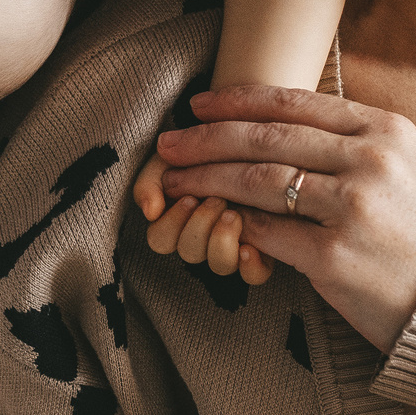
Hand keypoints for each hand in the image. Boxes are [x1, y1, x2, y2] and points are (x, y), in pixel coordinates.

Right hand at [135, 153, 274, 284]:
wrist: (245, 139)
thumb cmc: (207, 148)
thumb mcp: (172, 157)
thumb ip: (150, 181)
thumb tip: (150, 212)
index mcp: (177, 216)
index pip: (160, 240)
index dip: (170, 224)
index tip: (187, 198)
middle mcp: (203, 233)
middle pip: (189, 252)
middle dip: (198, 227)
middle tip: (215, 200)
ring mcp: (233, 242)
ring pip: (219, 265)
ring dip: (221, 241)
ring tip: (234, 215)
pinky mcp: (266, 249)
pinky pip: (254, 275)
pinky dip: (249, 265)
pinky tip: (250, 247)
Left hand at [151, 85, 415, 347]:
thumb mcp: (408, 167)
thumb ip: (353, 142)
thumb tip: (278, 123)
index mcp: (387, 130)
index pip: (295, 103)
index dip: (237, 100)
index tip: (200, 104)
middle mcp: (370, 161)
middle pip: (266, 137)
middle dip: (207, 137)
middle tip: (170, 143)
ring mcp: (352, 209)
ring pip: (257, 180)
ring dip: (206, 178)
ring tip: (174, 179)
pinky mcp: (334, 257)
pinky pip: (266, 232)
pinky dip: (235, 224)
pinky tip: (215, 221)